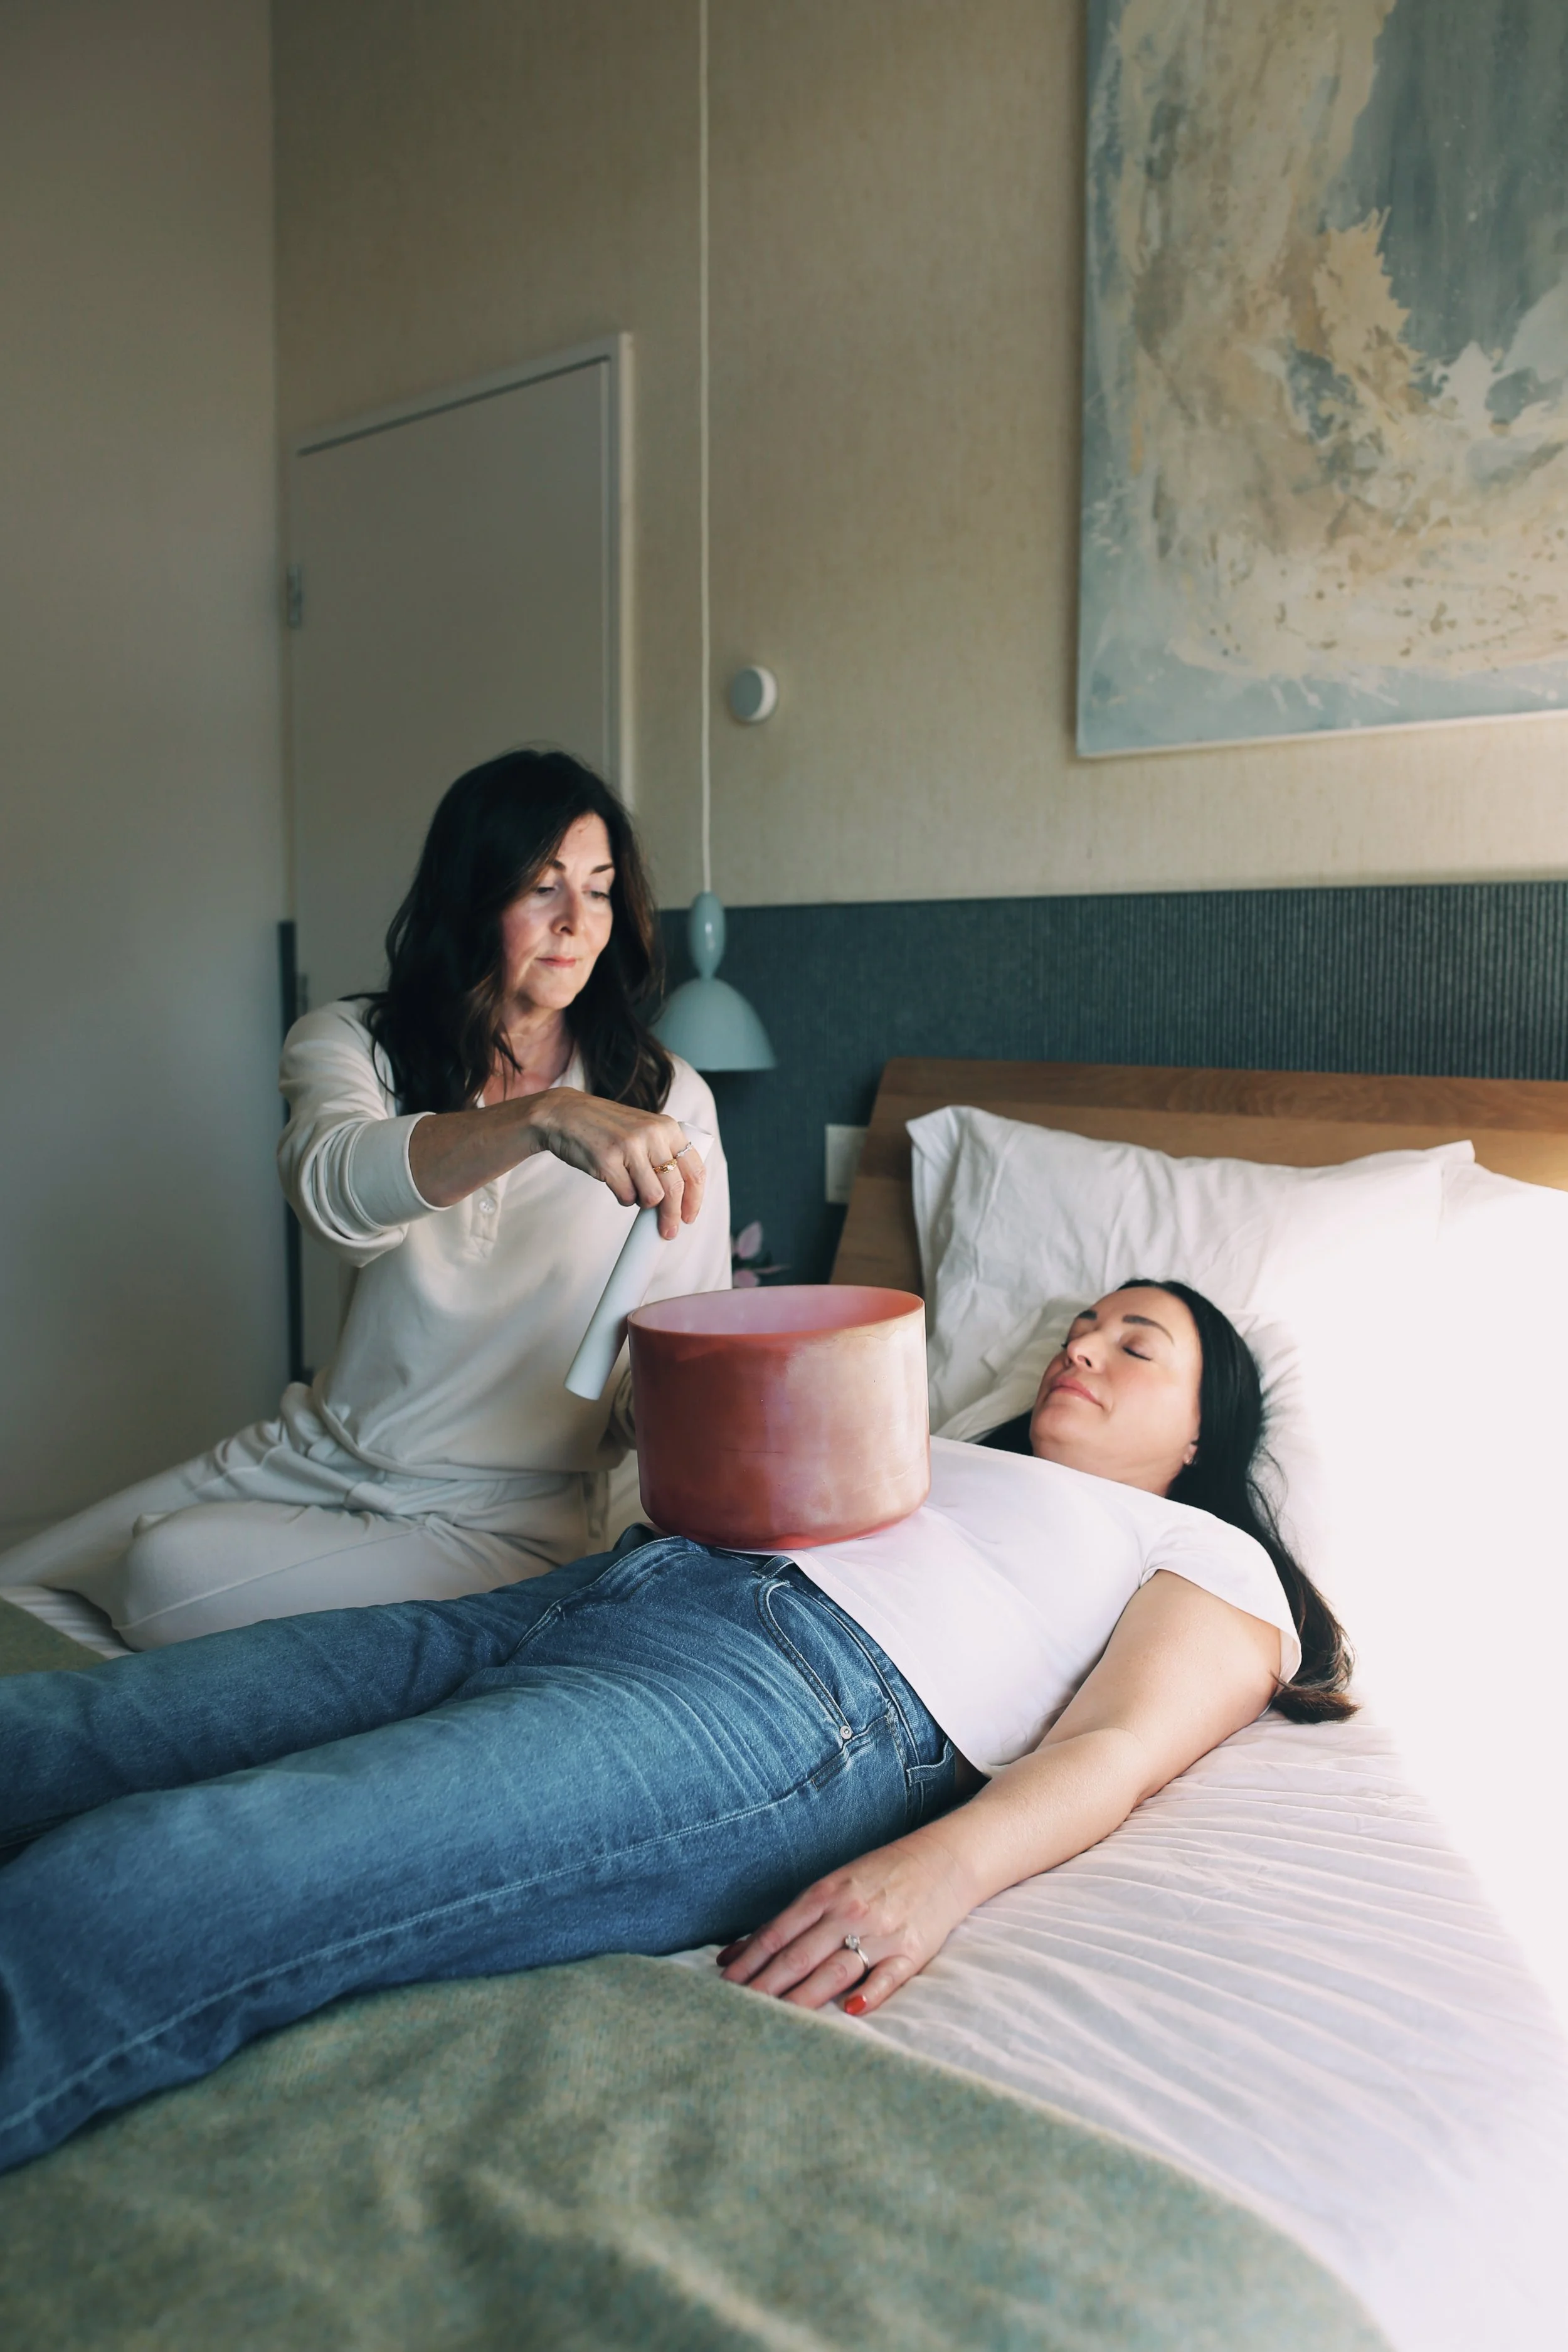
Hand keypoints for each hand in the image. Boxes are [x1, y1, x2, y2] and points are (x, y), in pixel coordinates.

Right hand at [525, 1091, 704, 1239]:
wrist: (565, 1114)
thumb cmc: (607, 1128)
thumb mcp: (643, 1130)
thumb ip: (663, 1153)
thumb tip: (680, 1199)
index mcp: (668, 1127)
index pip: (694, 1169)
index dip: (695, 1199)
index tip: (689, 1217)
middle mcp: (653, 1134)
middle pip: (675, 1188)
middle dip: (673, 1216)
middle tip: (668, 1232)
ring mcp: (630, 1146)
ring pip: (653, 1196)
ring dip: (644, 1203)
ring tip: (633, 1191)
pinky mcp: (607, 1160)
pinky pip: (626, 1197)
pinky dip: (624, 1198)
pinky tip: (616, 1183)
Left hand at [716, 1830, 974, 2015]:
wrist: (944, 1860)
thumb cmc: (879, 1876)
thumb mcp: (832, 1886)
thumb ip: (790, 1920)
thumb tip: (736, 1952)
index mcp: (826, 1893)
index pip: (778, 1933)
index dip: (750, 1960)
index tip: (724, 1985)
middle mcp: (850, 1912)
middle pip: (800, 1955)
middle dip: (765, 1985)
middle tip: (738, 2011)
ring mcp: (881, 1932)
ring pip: (836, 1969)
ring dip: (803, 1998)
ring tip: (776, 2022)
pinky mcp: (912, 1951)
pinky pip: (888, 1976)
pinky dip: (869, 1993)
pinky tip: (849, 2010)